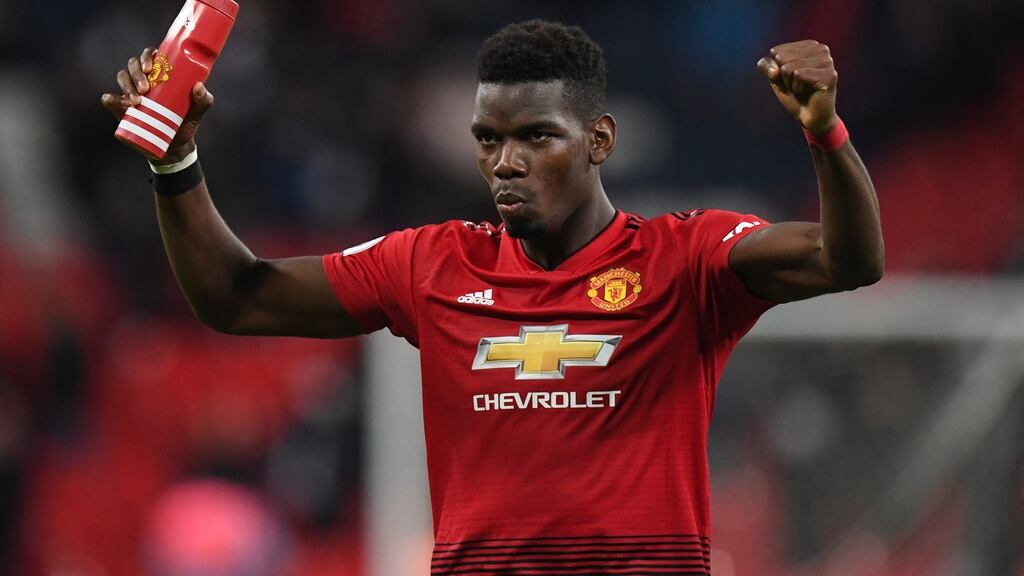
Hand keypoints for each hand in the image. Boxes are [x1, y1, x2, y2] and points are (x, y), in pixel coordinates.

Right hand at [100, 47, 214, 163]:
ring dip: (125, 85)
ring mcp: (132, 92)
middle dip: (136, 74)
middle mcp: (144, 78)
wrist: (175, 145)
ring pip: (122, 78)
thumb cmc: (186, 122)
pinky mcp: (122, 107)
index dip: (146, 56)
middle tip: (145, 89)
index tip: (149, 68)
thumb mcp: (198, 111)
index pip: (150, 55)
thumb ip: (204, 100)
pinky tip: (114, 101)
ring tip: (136, 101)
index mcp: (161, 72)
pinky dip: (110, 99)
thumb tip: (199, 87)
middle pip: (133, 64)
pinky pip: (110, 99)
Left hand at [757, 40, 837, 134]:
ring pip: (789, 67)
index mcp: (809, 45)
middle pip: (782, 58)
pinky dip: (797, 88)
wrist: (809, 117)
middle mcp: (821, 49)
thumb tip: (775, 69)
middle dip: (784, 77)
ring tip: (803, 89)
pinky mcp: (828, 74)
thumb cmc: (794, 95)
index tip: (792, 78)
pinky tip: (809, 92)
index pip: (777, 51)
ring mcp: (827, 61)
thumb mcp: (775, 78)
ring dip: (791, 84)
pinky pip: (799, 75)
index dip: (778, 70)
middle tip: (798, 85)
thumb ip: (767, 66)